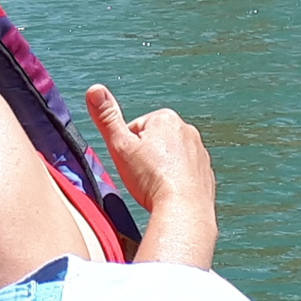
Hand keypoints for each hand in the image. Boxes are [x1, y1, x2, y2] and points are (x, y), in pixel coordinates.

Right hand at [85, 85, 211, 219]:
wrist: (184, 210)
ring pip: (169, 158)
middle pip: (153, 142)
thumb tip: (95, 90)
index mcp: (165, 119)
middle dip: (144, 158)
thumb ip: (106, 118)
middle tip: (140, 176)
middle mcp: (186, 131)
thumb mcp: (120, 146)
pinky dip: (175, 183)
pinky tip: (168, 194)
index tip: (129, 163)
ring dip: (159, 170)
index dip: (126, 148)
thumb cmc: (153, 180)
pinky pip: (184, 174)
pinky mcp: (205, 173)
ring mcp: (199, 152)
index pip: (134, 128)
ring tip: (154, 187)